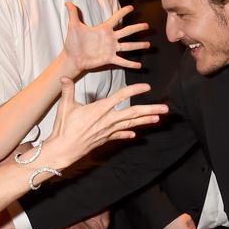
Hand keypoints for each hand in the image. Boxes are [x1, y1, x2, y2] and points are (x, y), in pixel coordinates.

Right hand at [45, 79, 167, 168]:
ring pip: (130, 124)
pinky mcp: (105, 139)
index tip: (147, 87)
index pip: (120, 96)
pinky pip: (119, 135)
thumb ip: (67, 90)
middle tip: (165, 108)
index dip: (134, 90)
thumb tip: (63, 78)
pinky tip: (135, 134)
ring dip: (145, 121)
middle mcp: (107, 120)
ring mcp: (108, 130)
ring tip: (158, 118)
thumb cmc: (64, 128)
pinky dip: (127, 134)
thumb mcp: (65, 106)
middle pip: (133, 113)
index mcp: (100, 109)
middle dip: (150, 110)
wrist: (64, 150)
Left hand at [64, 2, 148, 72]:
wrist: (72, 58)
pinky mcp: (109, 59)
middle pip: (126, 31)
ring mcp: (110, 49)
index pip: (115, 18)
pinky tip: (139, 65)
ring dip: (138, 45)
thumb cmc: (73, 42)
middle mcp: (109, 38)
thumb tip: (67, 2)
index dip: (123, 12)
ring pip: (128, 46)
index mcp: (103, 29)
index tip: (131, 7)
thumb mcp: (73, 26)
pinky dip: (130, 64)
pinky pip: (122, 61)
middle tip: (147, 25)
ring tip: (148, 44)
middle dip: (137, 28)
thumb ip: (73, 14)